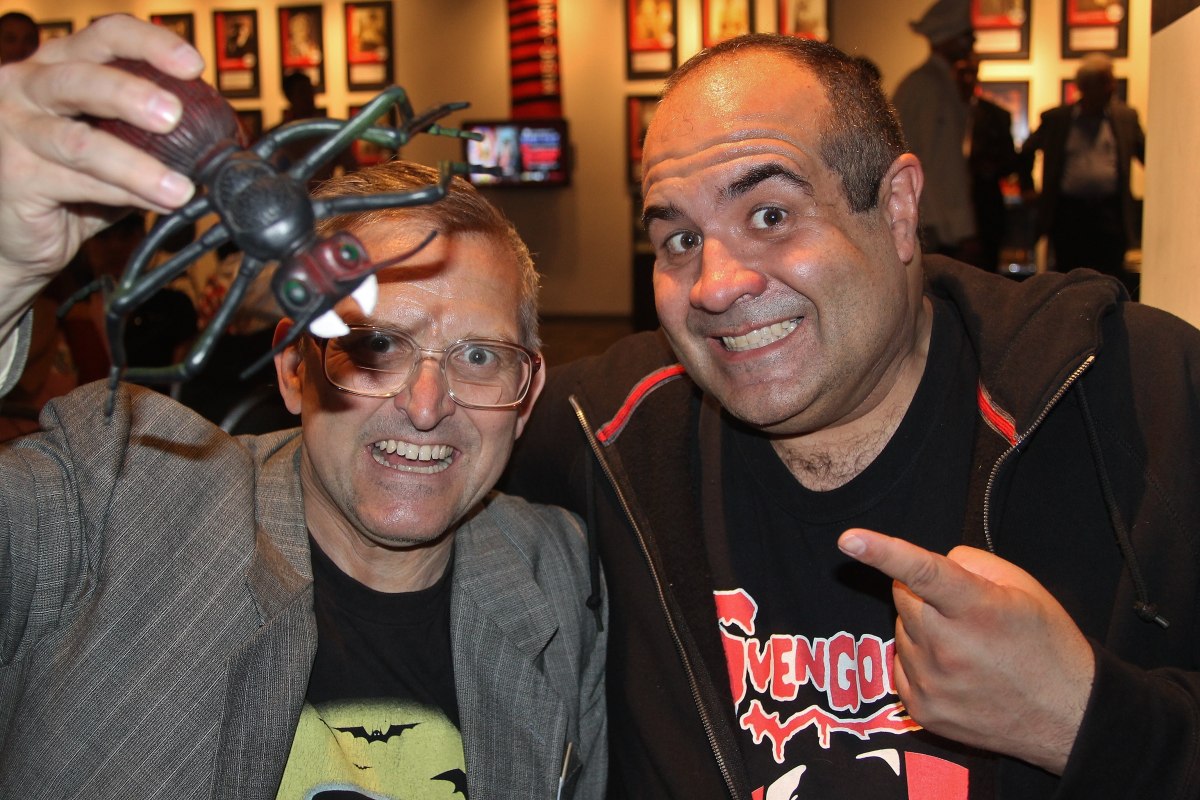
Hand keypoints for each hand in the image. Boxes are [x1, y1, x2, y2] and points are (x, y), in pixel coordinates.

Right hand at [0, 14, 202, 337]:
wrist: (15, 226)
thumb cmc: (66, 177)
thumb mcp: (110, 142)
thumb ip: (147, 134)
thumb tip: (215, 140)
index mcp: (57, 66)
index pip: (103, 37)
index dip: (149, 44)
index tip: (193, 65)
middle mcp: (27, 87)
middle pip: (82, 77)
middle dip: (133, 94)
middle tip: (174, 115)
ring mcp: (14, 131)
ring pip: (81, 142)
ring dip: (138, 166)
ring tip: (180, 188)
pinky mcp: (14, 175)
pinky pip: (77, 184)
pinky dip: (124, 196)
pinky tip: (157, 204)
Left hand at [838, 528, 1094, 773]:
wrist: (1068, 718)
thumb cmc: (1046, 644)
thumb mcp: (1023, 588)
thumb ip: (968, 563)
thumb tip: (926, 565)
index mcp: (977, 609)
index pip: (923, 572)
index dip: (883, 552)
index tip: (848, 540)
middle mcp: (949, 648)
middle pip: (903, 597)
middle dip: (923, 595)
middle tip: (962, 612)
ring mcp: (933, 683)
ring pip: (902, 632)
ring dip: (924, 630)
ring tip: (969, 648)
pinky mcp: (922, 710)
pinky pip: (900, 665)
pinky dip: (920, 661)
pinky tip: (958, 672)